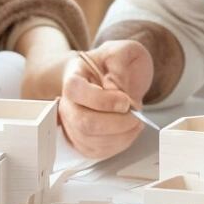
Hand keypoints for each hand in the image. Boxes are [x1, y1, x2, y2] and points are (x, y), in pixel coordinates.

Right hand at [59, 40, 152, 158]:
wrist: (111, 76)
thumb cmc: (114, 64)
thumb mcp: (124, 51)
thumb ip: (119, 61)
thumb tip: (114, 87)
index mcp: (74, 77)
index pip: (78, 92)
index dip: (104, 101)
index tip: (126, 101)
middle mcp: (68, 103)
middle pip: (84, 123)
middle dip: (117, 123)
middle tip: (135, 115)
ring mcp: (73, 124)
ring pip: (91, 141)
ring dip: (121, 135)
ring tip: (135, 121)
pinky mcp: (83, 141)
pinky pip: (98, 152)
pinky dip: (119, 144)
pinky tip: (128, 131)